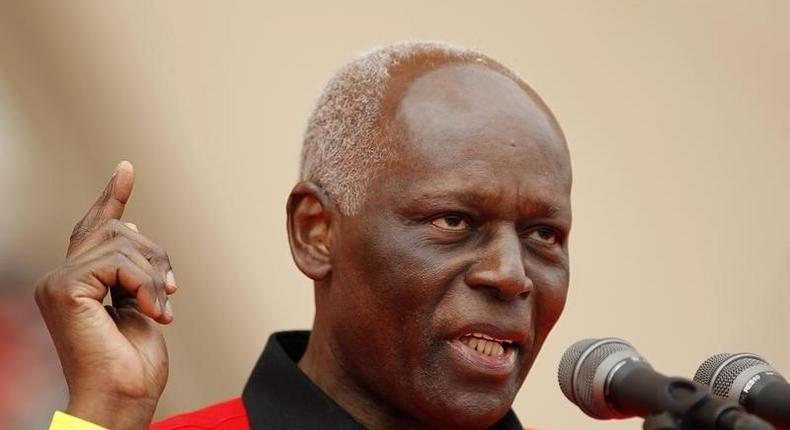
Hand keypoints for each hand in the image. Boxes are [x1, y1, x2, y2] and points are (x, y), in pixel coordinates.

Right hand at [35, 161, 176, 428]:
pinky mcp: (65, 289)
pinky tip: (154, 312)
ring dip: (154, 275)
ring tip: (160, 309)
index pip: (93, 229)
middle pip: (117, 231)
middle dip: (154, 255)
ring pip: (122, 242)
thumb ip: (130, 270)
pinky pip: (119, 262)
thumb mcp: (140, 304)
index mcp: (78, 283)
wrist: (124, 396)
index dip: (111, 197)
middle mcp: (60, 280)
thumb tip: (131, 227)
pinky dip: (146, 285)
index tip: (126, 168)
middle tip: (170, 290)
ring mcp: (58, 284)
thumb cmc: (134, 363)